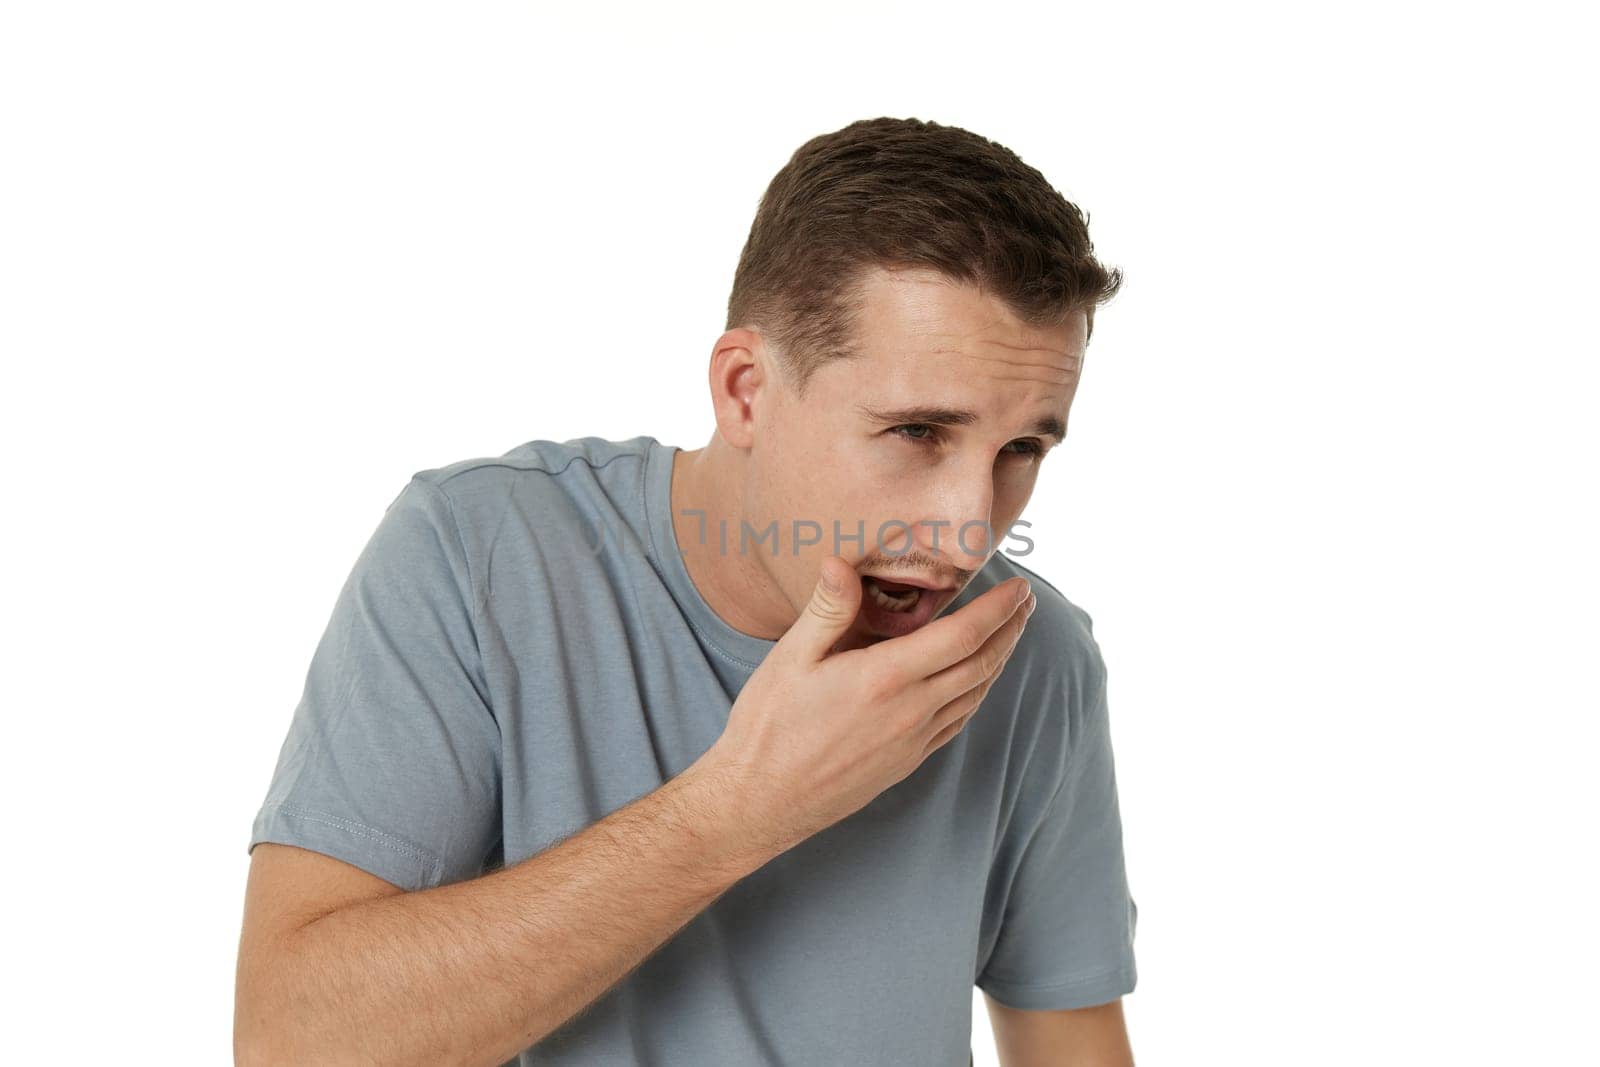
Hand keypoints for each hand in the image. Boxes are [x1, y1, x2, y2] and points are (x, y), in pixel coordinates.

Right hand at [702, 555, 1035, 855]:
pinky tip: (974, 681)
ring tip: (1009, 634)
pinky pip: (956, 722)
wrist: (761, 802)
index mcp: (885, 679)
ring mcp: (912, 742)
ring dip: (999, 660)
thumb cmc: (769, 727)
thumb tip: (841, 561)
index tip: (1018, 588)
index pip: (961, 636)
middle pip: (980, 665)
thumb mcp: (789, 658)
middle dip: (1009, 630)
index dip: (996, 609)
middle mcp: (910, 712)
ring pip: (973, 694)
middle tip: (1025, 602)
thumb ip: (826, 609)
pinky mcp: (906, 763)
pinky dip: (975, 694)